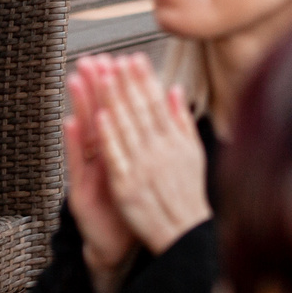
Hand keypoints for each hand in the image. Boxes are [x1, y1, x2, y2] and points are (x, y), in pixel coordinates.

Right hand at [63, 64, 136, 292]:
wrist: (118, 245)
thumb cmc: (132, 204)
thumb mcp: (140, 167)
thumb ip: (146, 138)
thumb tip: (158, 106)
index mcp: (120, 149)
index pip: (118, 111)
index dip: (116, 86)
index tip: (114, 57)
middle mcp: (101, 157)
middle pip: (98, 115)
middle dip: (94, 86)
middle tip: (90, 57)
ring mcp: (88, 173)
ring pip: (84, 133)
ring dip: (80, 105)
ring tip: (76, 78)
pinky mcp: (80, 191)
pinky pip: (77, 164)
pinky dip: (73, 143)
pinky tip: (70, 122)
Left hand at [86, 53, 210, 257]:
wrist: (182, 234)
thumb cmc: (187, 194)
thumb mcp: (193, 153)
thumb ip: (182, 120)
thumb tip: (176, 90)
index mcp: (174, 141)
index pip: (156, 102)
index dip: (144, 79)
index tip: (134, 58)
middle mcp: (159, 151)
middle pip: (139, 110)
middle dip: (126, 82)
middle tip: (115, 58)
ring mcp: (141, 168)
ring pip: (124, 128)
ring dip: (113, 100)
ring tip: (103, 77)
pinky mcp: (125, 186)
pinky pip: (115, 157)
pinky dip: (108, 137)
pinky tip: (99, 117)